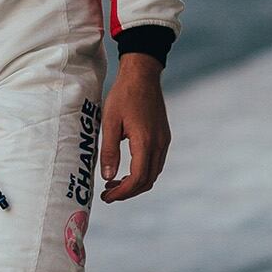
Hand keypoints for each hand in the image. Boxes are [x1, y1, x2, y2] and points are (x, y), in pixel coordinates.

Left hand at [100, 55, 170, 202]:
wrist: (142, 74)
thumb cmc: (123, 95)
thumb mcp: (109, 122)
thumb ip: (109, 151)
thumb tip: (108, 177)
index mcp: (145, 142)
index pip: (138, 179)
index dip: (123, 193)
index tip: (107, 197)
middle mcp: (159, 144)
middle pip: (148, 180)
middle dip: (128, 192)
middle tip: (108, 194)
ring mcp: (164, 140)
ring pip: (153, 173)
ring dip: (136, 183)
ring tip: (114, 183)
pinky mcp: (164, 136)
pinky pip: (156, 162)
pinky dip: (142, 171)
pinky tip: (127, 168)